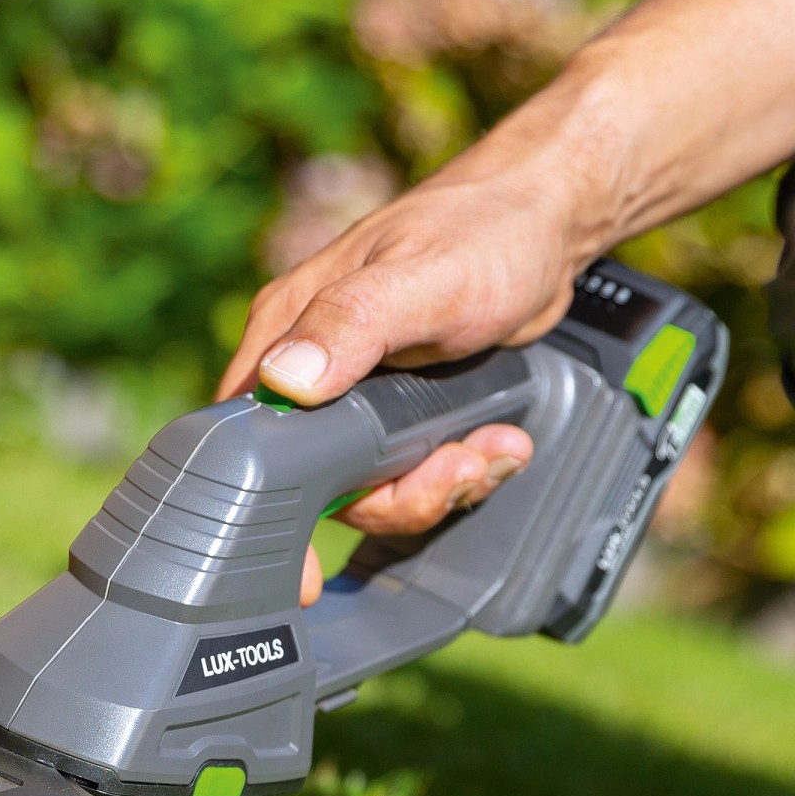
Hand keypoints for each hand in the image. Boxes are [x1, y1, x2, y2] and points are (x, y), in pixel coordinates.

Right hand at [217, 163, 588, 604]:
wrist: (549, 224)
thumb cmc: (484, 232)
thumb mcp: (421, 277)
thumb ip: (352, 324)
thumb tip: (284, 382)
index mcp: (285, 332)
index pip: (245, 444)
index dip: (270, 514)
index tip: (302, 571)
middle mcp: (307, 372)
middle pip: (317, 484)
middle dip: (395, 496)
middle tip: (454, 470)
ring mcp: (353, 399)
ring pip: (370, 490)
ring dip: (439, 486)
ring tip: (491, 450)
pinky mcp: (399, 416)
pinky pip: (410, 476)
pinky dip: (458, 473)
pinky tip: (496, 444)